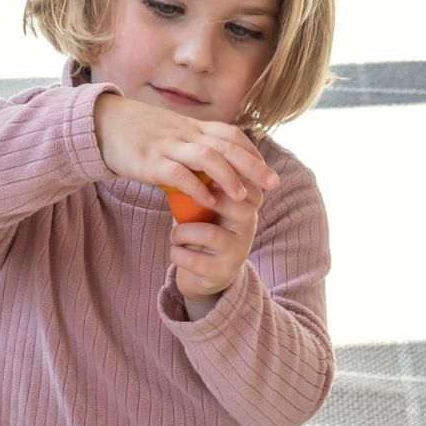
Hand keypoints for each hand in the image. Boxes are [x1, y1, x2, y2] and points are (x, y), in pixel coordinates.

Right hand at [93, 93, 277, 206]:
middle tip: (273, 185)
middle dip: (253, 166)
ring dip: (228, 177)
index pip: (231, 135)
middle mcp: (184, 133)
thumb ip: (188, 146)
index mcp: (191, 126)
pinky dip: (196, 188)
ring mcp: (167, 146)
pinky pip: (178, 173)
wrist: (101, 124)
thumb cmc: (135, 132)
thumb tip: (207, 164)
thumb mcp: (168, 133)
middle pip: (227, 146)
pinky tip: (208, 204)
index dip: (252, 153)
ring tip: (243, 198)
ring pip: (207, 157)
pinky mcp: (149, 161)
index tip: (267, 172)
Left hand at [172, 178, 264, 310]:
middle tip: (185, 205)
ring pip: (209, 233)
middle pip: (236, 201)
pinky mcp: (221, 273)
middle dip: (203, 199)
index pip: (246, 180)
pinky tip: (176, 251)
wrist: (205, 273)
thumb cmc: (204, 228)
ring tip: (176, 235)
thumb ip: (204, 181)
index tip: (200, 172)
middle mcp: (249, 226)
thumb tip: (185, 152)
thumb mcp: (208, 203)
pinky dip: (177, 254)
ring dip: (182, 232)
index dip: (222, 173)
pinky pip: (194, 260)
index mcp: (248, 204)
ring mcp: (237, 251)